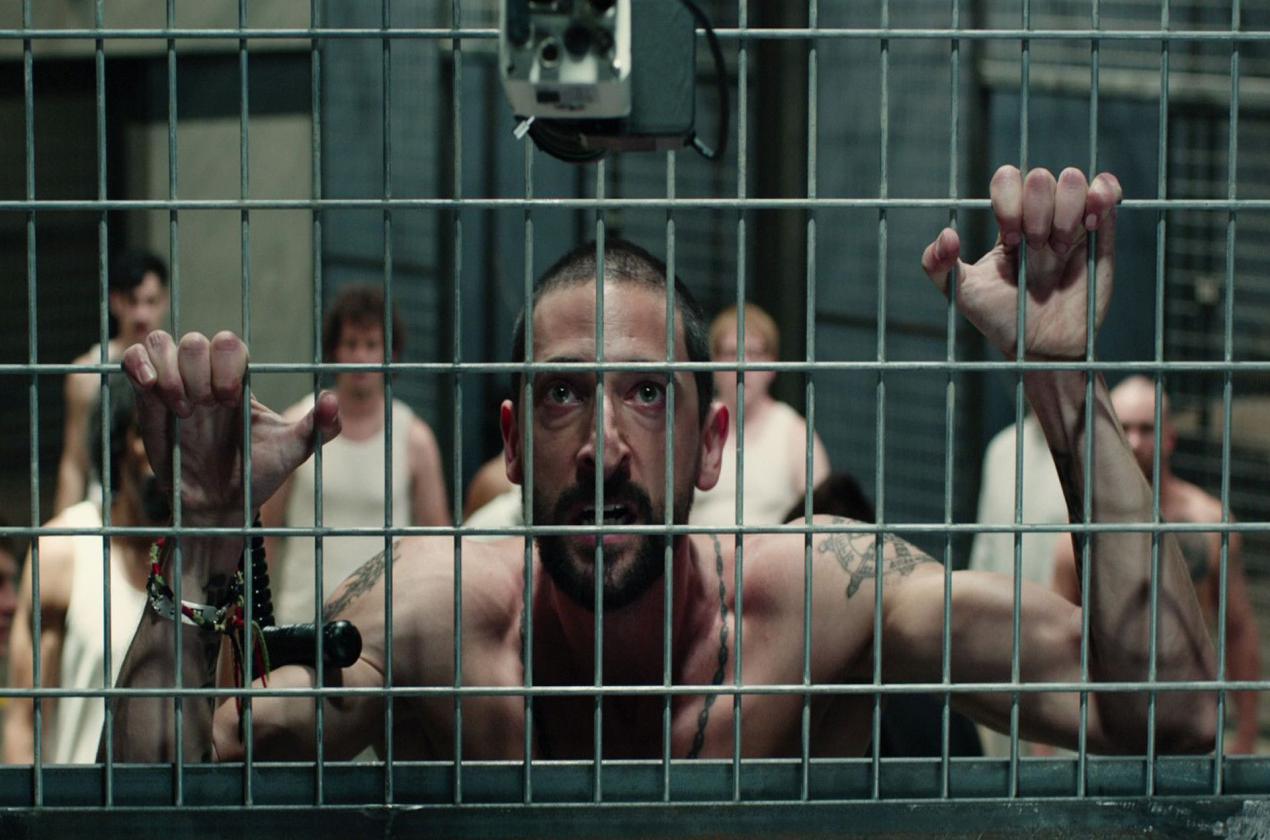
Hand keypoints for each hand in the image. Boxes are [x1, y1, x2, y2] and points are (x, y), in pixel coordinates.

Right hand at [122, 331, 340, 521]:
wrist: (220, 506)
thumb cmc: (257, 474)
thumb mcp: (295, 450)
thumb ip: (321, 426)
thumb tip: (332, 399)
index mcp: (238, 380)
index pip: (230, 344)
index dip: (227, 364)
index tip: (230, 402)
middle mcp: (205, 377)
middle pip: (195, 341)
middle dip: (198, 373)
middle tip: (204, 409)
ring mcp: (173, 385)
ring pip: (161, 342)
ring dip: (168, 371)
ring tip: (181, 408)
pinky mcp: (146, 400)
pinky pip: (133, 360)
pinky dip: (137, 363)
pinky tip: (151, 387)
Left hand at [921, 166, 1122, 358]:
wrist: (1041, 347)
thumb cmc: (1001, 319)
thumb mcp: (961, 294)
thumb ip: (937, 266)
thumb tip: (947, 234)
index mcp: (1008, 221)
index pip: (1008, 179)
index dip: (1008, 202)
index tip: (1010, 240)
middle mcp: (1040, 215)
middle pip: (1040, 177)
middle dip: (1037, 212)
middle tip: (1037, 247)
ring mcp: (1072, 221)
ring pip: (1073, 179)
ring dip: (1066, 211)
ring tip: (1061, 248)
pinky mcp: (1102, 232)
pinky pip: (1107, 190)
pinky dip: (1101, 193)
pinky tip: (1089, 223)